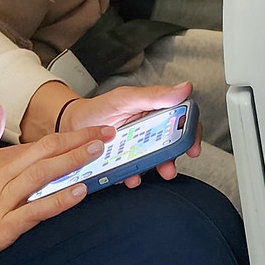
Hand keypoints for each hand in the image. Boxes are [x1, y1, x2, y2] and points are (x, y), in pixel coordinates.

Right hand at [0, 95, 96, 264]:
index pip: (38, 143)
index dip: (71, 136)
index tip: (95, 130)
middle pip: (46, 153)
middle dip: (80, 142)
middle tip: (109, 134)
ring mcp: (1, 202)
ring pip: (43, 176)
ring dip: (73, 162)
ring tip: (100, 152)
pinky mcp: (2, 228)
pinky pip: (35, 211)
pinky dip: (58, 200)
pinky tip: (79, 191)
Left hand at [64, 81, 198, 185]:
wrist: (73, 126)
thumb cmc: (99, 109)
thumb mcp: (125, 98)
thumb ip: (154, 95)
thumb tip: (184, 88)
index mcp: (156, 110)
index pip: (183, 119)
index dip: (191, 132)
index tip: (191, 146)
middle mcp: (151, 129)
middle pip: (173, 144)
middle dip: (174, 157)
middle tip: (170, 167)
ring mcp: (140, 147)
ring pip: (156, 160)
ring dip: (155, 169)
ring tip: (147, 173)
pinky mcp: (127, 162)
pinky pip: (136, 172)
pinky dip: (134, 176)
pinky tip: (129, 176)